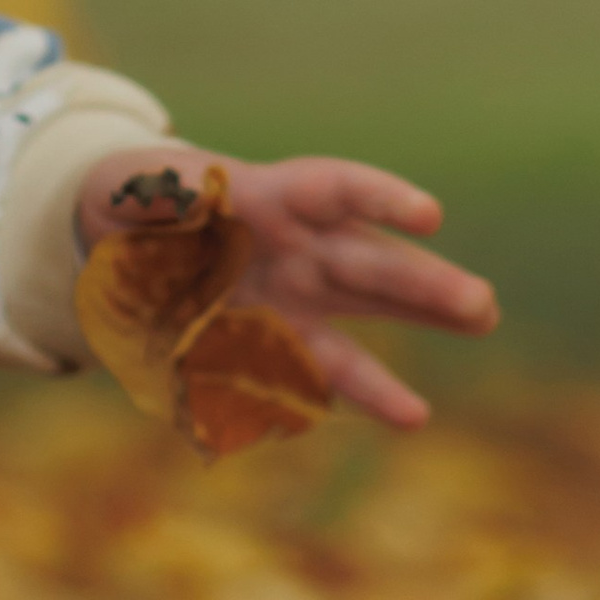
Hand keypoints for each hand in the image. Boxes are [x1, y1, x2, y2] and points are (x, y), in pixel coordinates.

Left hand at [78, 143, 496, 431]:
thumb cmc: (142, 194)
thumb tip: (191, 196)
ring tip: (441, 387)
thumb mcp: (138, 183)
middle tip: (482, 309)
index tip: (430, 217)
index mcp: (271, 198)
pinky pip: (301, 376)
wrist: (116, 232)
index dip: (382, 199)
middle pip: (367, 266)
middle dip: (424, 288)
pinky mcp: (259, 346)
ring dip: (395, 358)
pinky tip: (401, 416)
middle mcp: (295, 251)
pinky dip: (339, 396)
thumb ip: (165, 193)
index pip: (336, 190)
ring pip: (351, 329)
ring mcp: (285, 302)